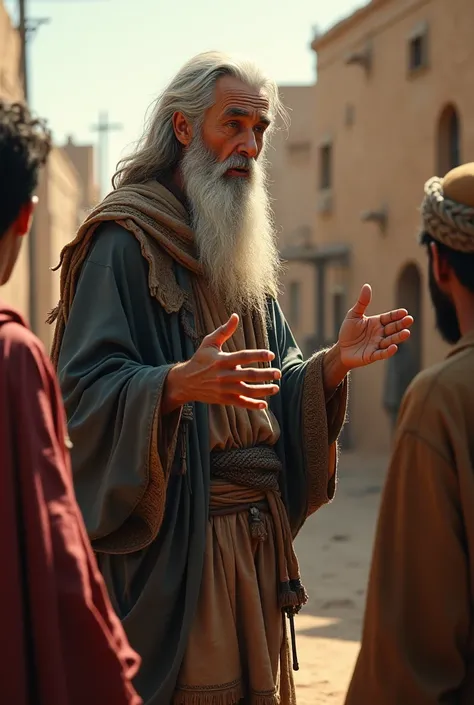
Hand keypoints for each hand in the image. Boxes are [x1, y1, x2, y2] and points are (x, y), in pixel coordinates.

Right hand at [162, 314, 280, 413]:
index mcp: (222, 360)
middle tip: (278, 373)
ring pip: (247, 391)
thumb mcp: (209, 343)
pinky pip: (241, 403)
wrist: (185, 382)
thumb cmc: (199, 359)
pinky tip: (264, 404)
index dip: (258, 355)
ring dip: (263, 390)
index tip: (271, 355)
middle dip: (265, 374)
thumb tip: (235, 316)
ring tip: (276, 388)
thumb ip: (224, 330)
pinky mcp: (224, 399)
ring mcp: (224, 389)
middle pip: (248, 375)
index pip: (243, 357)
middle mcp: (224, 375)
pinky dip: (252, 405)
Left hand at [338, 284, 413, 369]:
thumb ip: (362, 302)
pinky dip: (388, 351)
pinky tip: (394, 347)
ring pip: (390, 340)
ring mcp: (377, 345)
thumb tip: (367, 286)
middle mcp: (380, 333)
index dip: (396, 315)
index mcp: (377, 322)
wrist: (341, 349)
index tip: (404, 312)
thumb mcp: (353, 315)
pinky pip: (382, 353)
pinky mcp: (372, 355)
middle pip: (393, 328)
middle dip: (401, 324)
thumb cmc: (348, 331)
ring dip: (398, 337)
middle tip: (410, 320)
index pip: (389, 317)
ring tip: (407, 333)